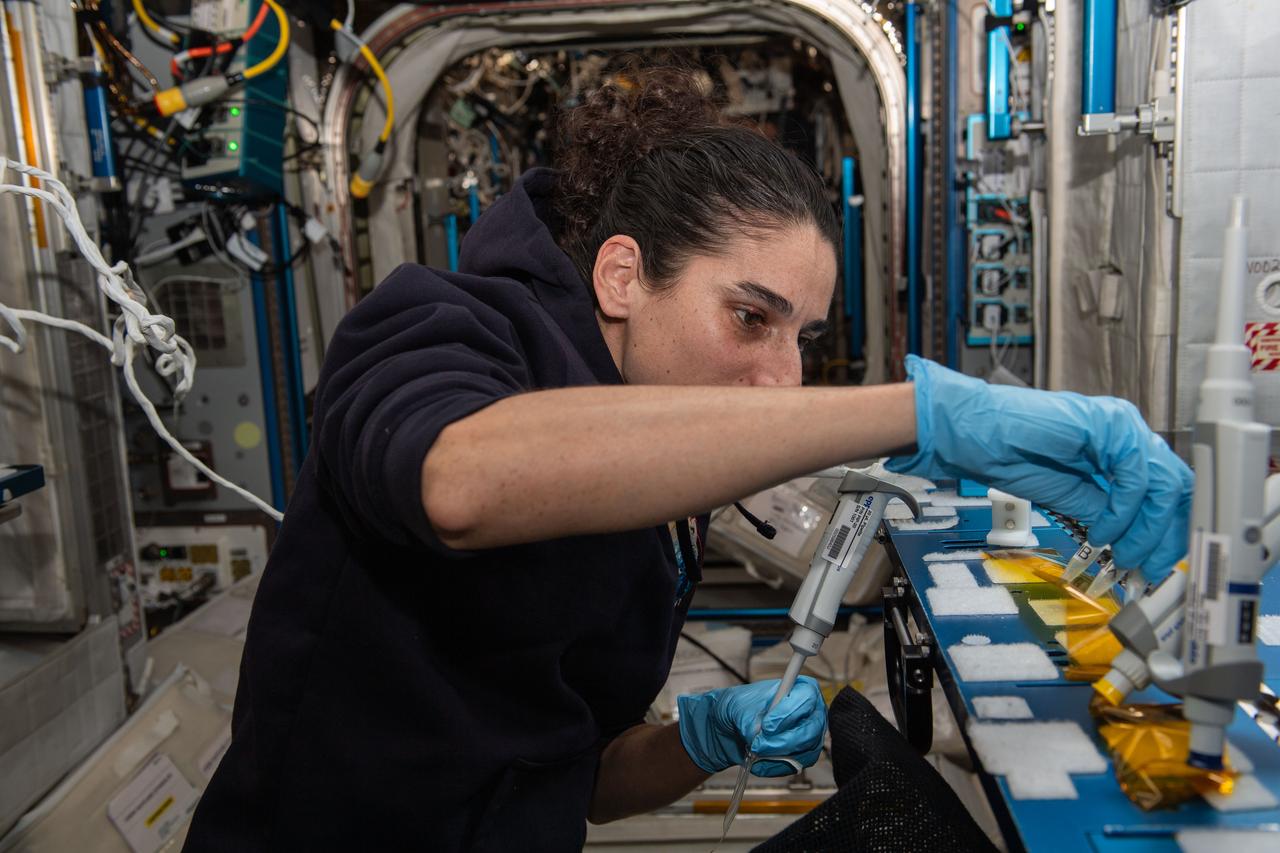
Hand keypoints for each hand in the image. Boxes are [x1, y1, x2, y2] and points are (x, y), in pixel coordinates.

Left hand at [676, 677, 825, 776]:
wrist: (731, 728)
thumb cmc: (740, 708)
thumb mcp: (739, 707)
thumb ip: (750, 720)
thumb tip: (758, 736)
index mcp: (799, 688)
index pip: (806, 699)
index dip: (788, 713)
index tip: (767, 725)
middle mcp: (810, 712)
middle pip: (810, 729)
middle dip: (782, 741)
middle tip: (758, 745)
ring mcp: (809, 735)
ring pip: (804, 751)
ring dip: (776, 755)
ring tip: (754, 751)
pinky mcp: (803, 756)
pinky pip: (796, 766)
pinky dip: (774, 766)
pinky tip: (758, 762)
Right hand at [887, 356, 1192, 580]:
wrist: (974, 434)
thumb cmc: (1009, 457)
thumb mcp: (1071, 497)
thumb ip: (1105, 513)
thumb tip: (1133, 545)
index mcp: (1119, 447)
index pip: (1166, 490)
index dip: (1169, 530)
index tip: (1158, 564)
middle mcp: (1126, 432)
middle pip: (1176, 487)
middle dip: (1167, 536)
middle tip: (1149, 568)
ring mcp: (1121, 425)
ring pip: (1164, 484)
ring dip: (1146, 529)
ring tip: (1122, 554)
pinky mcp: (1109, 424)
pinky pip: (1136, 476)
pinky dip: (1123, 511)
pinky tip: (1102, 529)